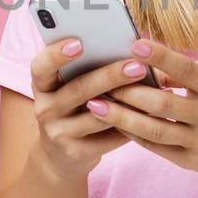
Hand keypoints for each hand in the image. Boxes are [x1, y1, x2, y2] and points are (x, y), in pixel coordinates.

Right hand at [27, 38, 162, 182]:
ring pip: (97, 116)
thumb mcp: (70, 85)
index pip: (41, 66)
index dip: (57, 54)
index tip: (80, 43)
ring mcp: (58, 132)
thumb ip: (91, 67)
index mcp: (42, 84)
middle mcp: (45, 108)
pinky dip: (132, 124)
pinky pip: (109, 137)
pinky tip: (152, 114)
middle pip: (78, 90)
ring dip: (128, 103)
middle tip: (138, 67)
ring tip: (156, 92)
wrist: (61, 154)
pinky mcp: (76, 152)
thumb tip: (133, 48)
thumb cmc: (74, 106)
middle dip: (110, 76)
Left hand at [97, 39, 197, 184]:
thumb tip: (145, 63)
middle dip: (128, 92)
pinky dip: (134, 135)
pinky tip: (115, 124)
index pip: (186, 69)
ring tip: (95, 105)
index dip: (160, 56)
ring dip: (122, 117)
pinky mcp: (191, 162)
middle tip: (100, 81)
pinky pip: (156, 148)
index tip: (134, 43)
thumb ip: (185, 75)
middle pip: (162, 103)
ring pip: (154, 129)